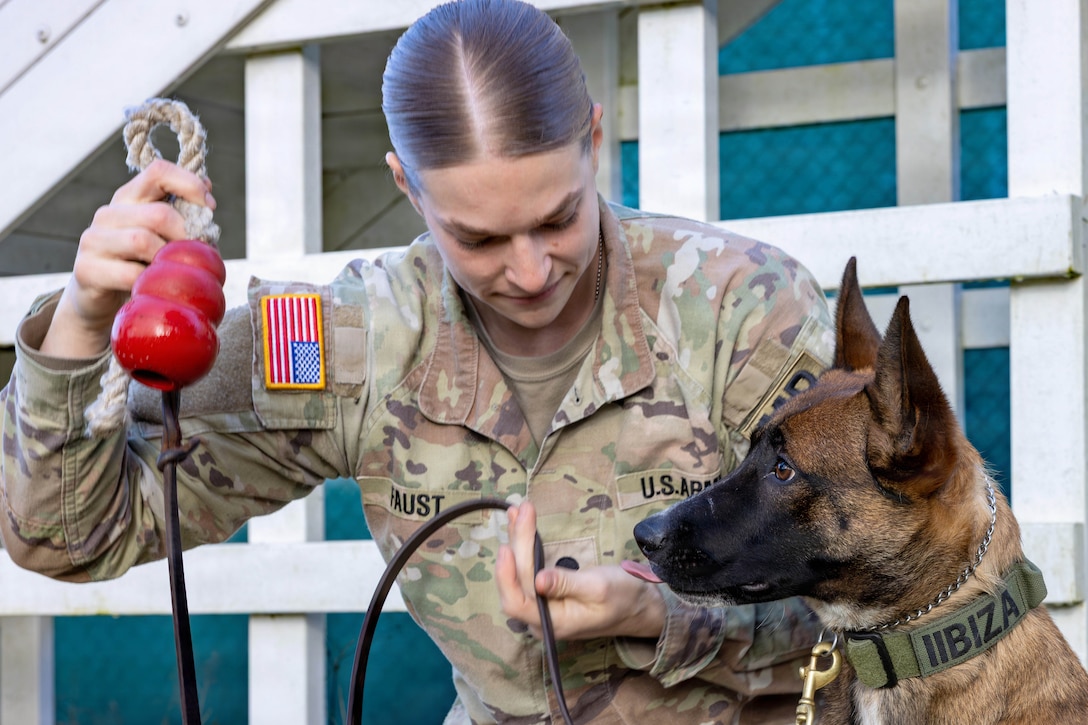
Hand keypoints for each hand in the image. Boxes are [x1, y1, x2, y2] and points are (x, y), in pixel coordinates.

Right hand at [41, 159, 215, 358]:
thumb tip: (207, 186)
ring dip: (169, 259)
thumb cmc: (140, 262)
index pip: (158, 172)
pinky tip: (157, 287)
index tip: (211, 207)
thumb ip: (182, 212)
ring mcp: (93, 239)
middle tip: (201, 254)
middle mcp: (108, 213)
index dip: (189, 184)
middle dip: (188, 236)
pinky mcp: (87, 268)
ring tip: (179, 271)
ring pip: (142, 241)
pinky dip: (151, 282)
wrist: (98, 296)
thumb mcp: (162, 234)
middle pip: (159, 214)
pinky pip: (130, 274)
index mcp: (129, 198)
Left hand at [496, 502, 666, 640]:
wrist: (639, 604)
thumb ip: (566, 584)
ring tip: (517, 511)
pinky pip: (528, 569)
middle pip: (518, 580)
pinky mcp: (546, 592)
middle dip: (517, 543)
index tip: (507, 547)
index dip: (507, 577)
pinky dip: (524, 545)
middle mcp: (542, 617)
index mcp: (554, 622)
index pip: (517, 603)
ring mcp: (543, 605)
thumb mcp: (598, 588)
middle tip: (521, 509)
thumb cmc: (623, 597)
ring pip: (520, 572)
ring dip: (517, 540)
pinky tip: (521, 524)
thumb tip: (538, 581)